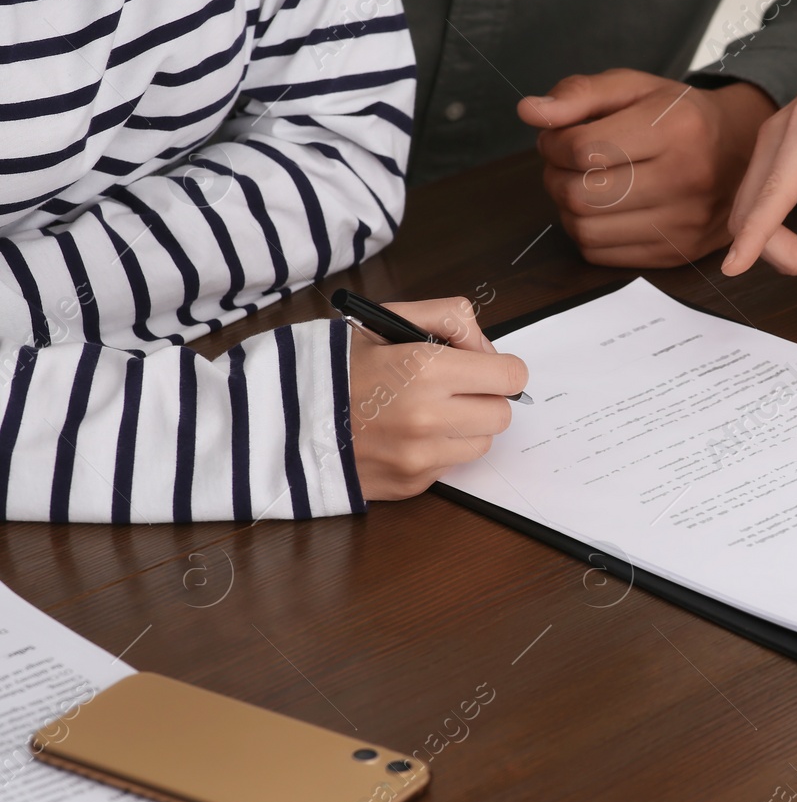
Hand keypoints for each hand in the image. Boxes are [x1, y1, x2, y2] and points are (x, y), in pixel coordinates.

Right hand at [348, 297, 528, 500]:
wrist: (282, 419)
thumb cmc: (337, 367)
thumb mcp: (386, 319)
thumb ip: (449, 318)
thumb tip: (488, 350)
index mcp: (424, 368)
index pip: (509, 375)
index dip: (502, 368)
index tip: (486, 368)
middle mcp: (426, 416)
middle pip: (502, 413)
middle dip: (485, 398)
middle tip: (455, 389)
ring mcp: (419, 455)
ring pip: (483, 443)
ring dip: (466, 427)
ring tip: (429, 412)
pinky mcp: (412, 483)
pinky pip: (452, 465)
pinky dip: (438, 450)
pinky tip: (407, 435)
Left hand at [519, 70, 776, 267]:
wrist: (742, 154)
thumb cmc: (681, 117)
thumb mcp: (635, 87)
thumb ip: (580, 93)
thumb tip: (530, 111)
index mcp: (677, 128)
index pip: (584, 149)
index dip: (553, 143)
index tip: (558, 137)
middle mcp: (686, 178)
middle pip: (580, 194)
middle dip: (555, 176)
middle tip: (566, 162)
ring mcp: (684, 223)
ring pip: (585, 229)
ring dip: (568, 207)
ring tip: (584, 184)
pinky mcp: (677, 253)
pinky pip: (601, 254)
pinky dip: (588, 232)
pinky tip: (604, 209)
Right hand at [722, 38, 796, 276]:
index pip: (773, 191)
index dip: (754, 235)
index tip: (736, 267)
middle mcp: (779, 133)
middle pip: (750, 209)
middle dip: (779, 251)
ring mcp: (771, 141)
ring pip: (748, 209)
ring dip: (775, 244)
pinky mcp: (773, 151)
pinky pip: (758, 199)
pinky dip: (773, 230)